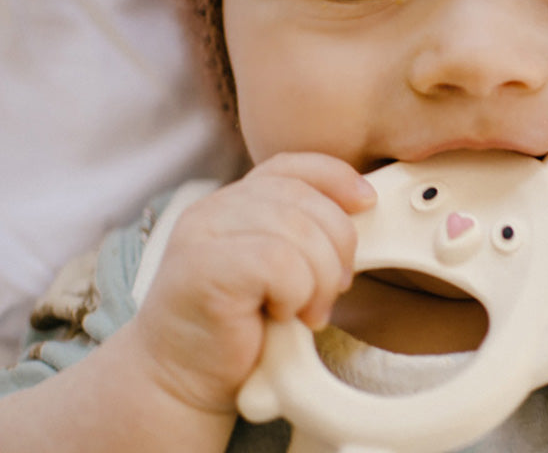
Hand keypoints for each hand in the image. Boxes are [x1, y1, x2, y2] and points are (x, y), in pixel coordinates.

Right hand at [127, 153, 376, 415]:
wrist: (180, 380)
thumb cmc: (235, 330)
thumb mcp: (277, 271)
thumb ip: (302, 236)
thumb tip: (362, 205)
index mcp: (231, 204)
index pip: (290, 165)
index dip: (336, 176)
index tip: (367, 202)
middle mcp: (213, 209)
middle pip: (304, 198)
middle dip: (337, 246)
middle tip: (333, 291)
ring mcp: (204, 235)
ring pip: (298, 231)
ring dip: (320, 278)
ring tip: (308, 311)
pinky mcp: (203, 267)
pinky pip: (279, 262)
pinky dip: (296, 292)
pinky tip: (282, 315)